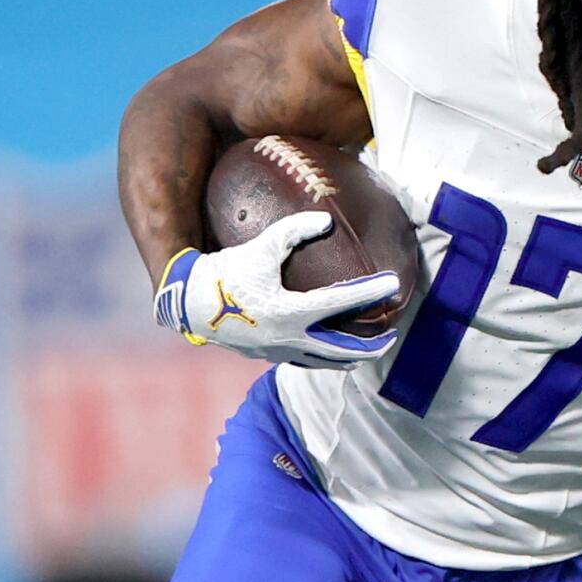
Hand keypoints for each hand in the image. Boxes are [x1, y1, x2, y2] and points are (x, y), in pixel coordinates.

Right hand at [155, 211, 400, 368]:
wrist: (188, 304)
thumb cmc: (225, 272)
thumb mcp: (259, 247)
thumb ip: (292, 231)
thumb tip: (326, 220)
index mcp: (290, 312)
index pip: (341, 302)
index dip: (370, 292)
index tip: (393, 284)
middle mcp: (288, 337)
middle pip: (341, 348)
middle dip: (371, 346)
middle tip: (392, 336)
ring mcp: (278, 351)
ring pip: (323, 361)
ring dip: (349, 358)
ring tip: (370, 352)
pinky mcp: (267, 355)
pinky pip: (303, 361)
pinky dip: (323, 358)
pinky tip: (331, 351)